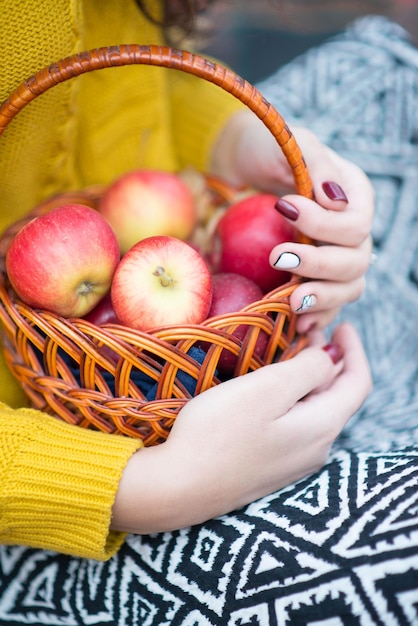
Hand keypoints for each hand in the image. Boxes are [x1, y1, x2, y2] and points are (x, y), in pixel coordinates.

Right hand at [111, 323, 370, 533]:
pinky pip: (297, 424)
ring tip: (292, 352)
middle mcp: (317, 450)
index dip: (354, 350)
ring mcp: (294, 462)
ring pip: (316, 410)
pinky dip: (295, 397)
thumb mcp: (267, 388)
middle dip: (330, 361)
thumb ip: (308, 369)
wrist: (178, 487)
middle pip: (337, 396)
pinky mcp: (272, 466)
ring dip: (310, 378)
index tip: (340, 324)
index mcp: (322, 428)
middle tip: (309, 331)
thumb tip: (329, 357)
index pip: (358, 383)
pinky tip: (274, 387)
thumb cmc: (219, 432)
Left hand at [211, 112, 373, 331]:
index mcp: (354, 196)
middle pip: (355, 262)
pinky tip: (297, 323)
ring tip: (291, 300)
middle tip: (277, 257)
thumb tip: (337, 202)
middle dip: (318, 264)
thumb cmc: (263, 150)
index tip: (283, 208)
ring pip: (348, 289)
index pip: (356, 225)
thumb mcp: (291, 143)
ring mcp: (333, 257)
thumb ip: (316, 165)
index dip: (324, 226)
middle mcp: (350, 231)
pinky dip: (315, 317)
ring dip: (321, 297)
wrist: (235, 167)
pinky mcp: (312, 277)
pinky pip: (327, 305)